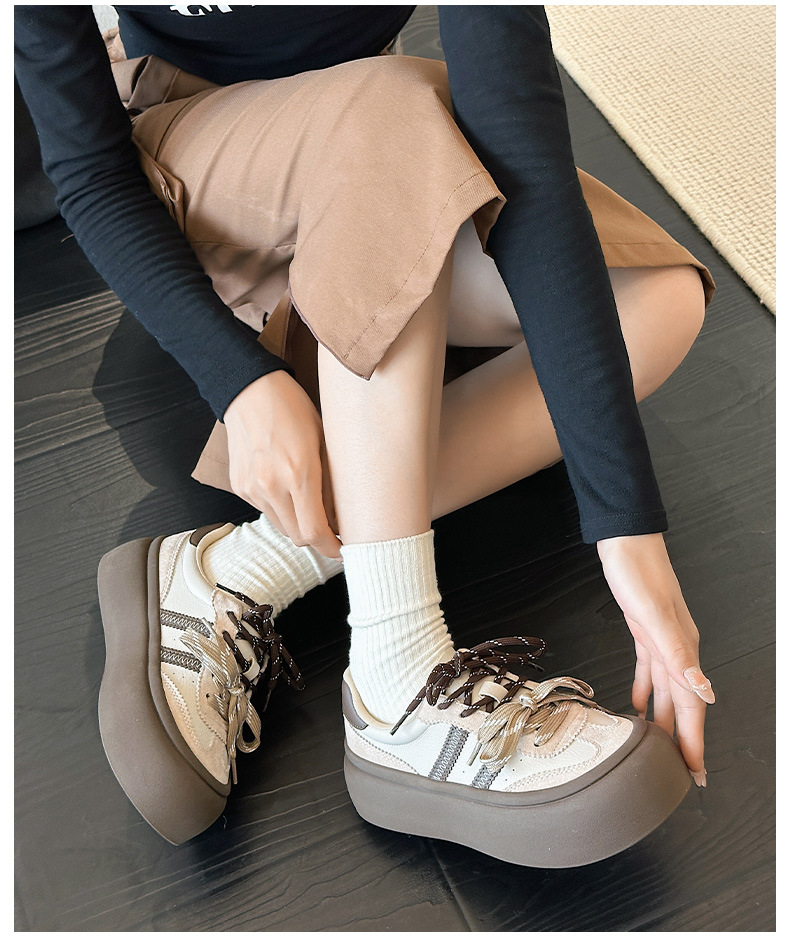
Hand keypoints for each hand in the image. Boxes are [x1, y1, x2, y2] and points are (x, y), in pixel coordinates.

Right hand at [224, 371, 341, 558]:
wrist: (250, 391)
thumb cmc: (293, 410)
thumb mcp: (324, 442)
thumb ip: (331, 484)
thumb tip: (340, 518)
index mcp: (299, 473)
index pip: (315, 531)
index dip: (331, 547)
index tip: (342, 549)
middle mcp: (272, 486)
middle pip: (297, 536)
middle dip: (317, 539)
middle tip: (333, 532)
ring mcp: (252, 488)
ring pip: (281, 527)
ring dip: (298, 526)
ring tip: (311, 508)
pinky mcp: (239, 487)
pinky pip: (265, 512)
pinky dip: (281, 511)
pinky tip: (288, 491)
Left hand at [597, 533, 713, 784]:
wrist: (625, 542)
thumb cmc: (639, 573)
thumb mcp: (655, 615)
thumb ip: (678, 654)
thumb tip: (705, 692)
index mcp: (683, 650)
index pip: (692, 707)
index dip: (694, 742)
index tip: (695, 774)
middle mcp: (677, 649)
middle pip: (682, 705)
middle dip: (683, 741)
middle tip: (681, 774)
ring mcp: (661, 640)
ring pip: (666, 692)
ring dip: (664, 721)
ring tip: (659, 750)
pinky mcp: (644, 630)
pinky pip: (648, 670)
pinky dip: (643, 691)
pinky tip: (635, 706)